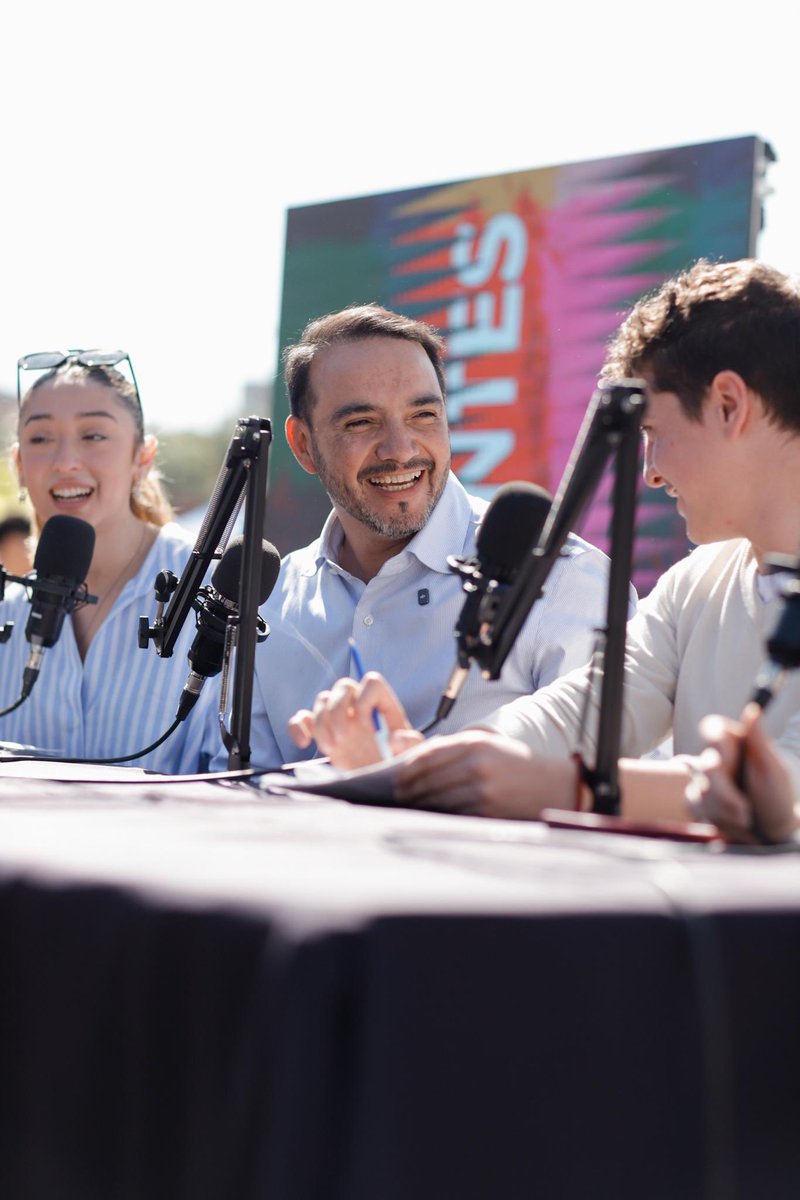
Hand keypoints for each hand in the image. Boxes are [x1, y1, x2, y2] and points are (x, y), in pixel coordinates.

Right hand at [288, 672, 421, 768]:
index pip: (372, 682)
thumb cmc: (398, 761)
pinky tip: (304, 743)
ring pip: (322, 700)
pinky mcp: (320, 731)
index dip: (365, 699)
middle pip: (343, 686)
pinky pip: (301, 718)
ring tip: (331, 748)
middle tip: (342, 738)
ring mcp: (337, 716)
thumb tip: (394, 737)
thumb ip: (411, 744)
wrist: (379, 778)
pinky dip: (298, 727)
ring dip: (321, 723)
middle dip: (339, 711)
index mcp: (382, 703)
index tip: (365, 724)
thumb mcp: (412, 754)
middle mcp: (358, 704)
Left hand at [393, 730, 575, 818]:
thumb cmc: (516, 765)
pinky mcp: (487, 809)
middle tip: (398, 795)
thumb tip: (414, 760)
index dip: (409, 768)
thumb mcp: (489, 746)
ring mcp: (481, 787)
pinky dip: (441, 814)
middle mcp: (476, 762)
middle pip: (429, 778)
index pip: (429, 755)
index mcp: (475, 742)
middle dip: (410, 788)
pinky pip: (454, 813)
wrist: (554, 786)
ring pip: (438, 797)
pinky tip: (433, 814)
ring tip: (412, 806)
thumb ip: (455, 750)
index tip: (398, 777)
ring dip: (421, 804)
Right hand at [687, 705, 798, 843]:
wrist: (773, 830)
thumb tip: (753, 709)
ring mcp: (705, 779)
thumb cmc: (778, 796)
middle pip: (706, 765)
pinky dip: (712, 816)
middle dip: (725, 792)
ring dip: (723, 809)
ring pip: (700, 789)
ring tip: (745, 818)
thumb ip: (759, 740)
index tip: (728, 759)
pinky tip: (729, 821)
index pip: (712, 727)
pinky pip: (691, 803)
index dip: (715, 741)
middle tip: (744, 809)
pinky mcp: (696, 799)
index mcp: (736, 742)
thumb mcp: (774, 769)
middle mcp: (718, 757)